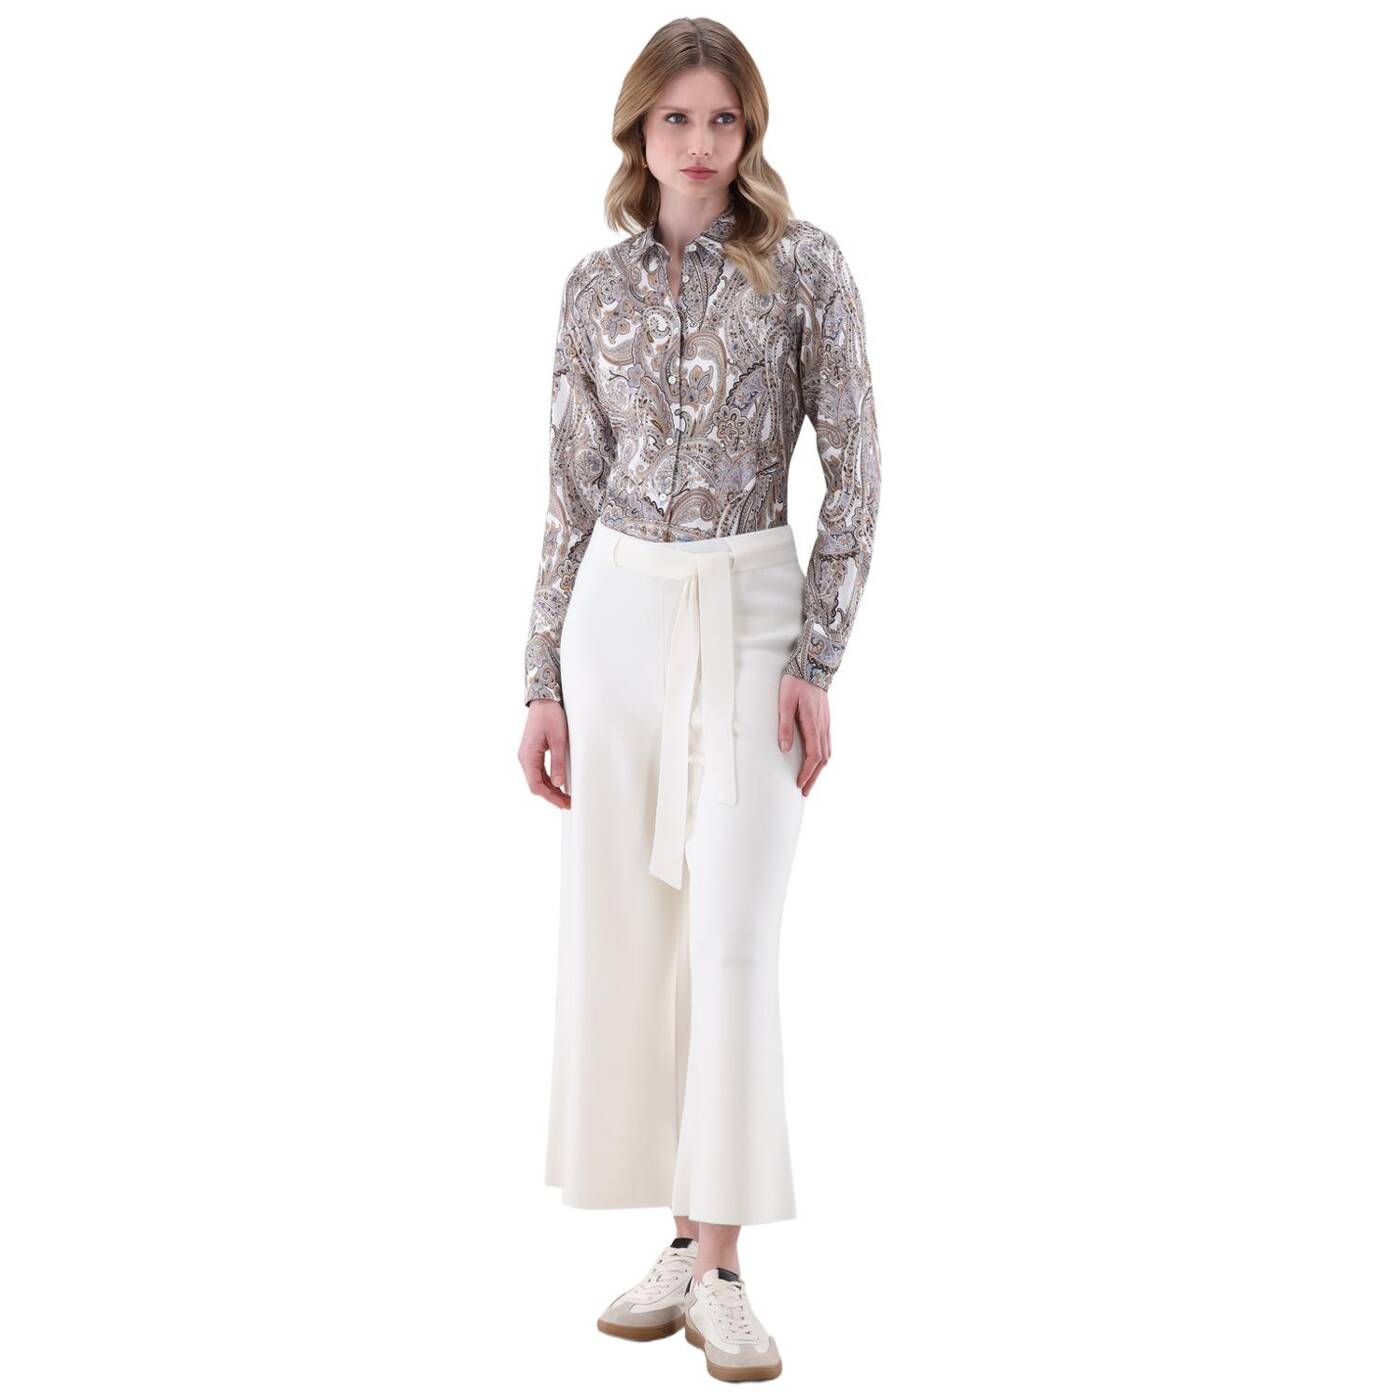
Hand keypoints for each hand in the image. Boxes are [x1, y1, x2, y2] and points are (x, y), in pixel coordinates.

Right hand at [519, 698, 570, 808]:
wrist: (543, 699)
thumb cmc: (550, 716)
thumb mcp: (559, 740)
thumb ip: (558, 763)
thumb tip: (558, 783)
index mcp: (528, 756)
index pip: (536, 785)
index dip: (550, 797)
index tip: (564, 804)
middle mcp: (524, 758)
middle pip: (535, 785)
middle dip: (551, 796)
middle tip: (568, 803)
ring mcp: (526, 755)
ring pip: (536, 780)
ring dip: (549, 789)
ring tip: (565, 796)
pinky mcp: (531, 752)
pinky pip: (537, 771)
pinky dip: (547, 780)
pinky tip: (558, 784)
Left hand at [777, 673, 829, 795]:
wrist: (813, 665)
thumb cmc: (796, 682)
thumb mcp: (785, 702)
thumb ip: (785, 725)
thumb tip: (785, 748)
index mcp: (814, 724)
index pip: (814, 756)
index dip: (807, 773)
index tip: (799, 784)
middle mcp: (823, 727)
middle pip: (823, 759)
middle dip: (814, 777)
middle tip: (804, 791)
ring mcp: (826, 724)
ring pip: (827, 753)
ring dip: (819, 770)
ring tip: (809, 781)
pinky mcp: (825, 721)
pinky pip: (827, 745)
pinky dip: (822, 759)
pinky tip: (816, 763)